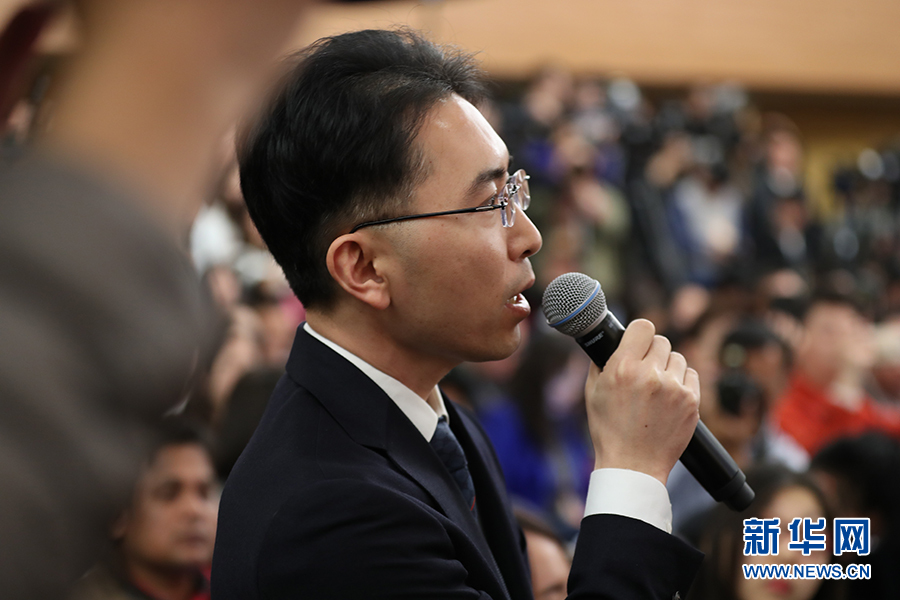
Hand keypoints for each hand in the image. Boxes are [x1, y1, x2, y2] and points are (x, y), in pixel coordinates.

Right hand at [584, 319, 699, 484]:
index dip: (639, 333)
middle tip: (643, 369)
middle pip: (661, 341)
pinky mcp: (692, 402)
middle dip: (652, 352)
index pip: (643, 326)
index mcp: (623, 368)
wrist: (633, 465)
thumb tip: (610, 339)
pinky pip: (691, 375)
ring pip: (677, 357)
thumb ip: (602, 361)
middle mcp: (650, 375)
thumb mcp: (593, 392)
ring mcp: (674, 389)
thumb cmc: (609, 429)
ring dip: (667, 367)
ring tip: (656, 388)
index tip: (637, 341)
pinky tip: (668, 397)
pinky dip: (681, 382)